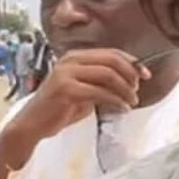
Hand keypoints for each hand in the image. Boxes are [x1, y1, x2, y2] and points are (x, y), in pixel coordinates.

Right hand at [0, 49, 150, 178]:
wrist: (32, 125)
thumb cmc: (61, 108)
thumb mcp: (86, 89)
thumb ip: (104, 81)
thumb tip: (133, 78)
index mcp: (77, 56)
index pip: (111, 53)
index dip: (132, 63)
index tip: (146, 75)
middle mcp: (71, 60)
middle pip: (112, 60)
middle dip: (131, 74)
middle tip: (138, 89)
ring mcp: (67, 73)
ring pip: (108, 75)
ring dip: (125, 89)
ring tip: (132, 101)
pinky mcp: (65, 89)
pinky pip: (100, 92)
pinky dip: (116, 100)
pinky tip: (123, 108)